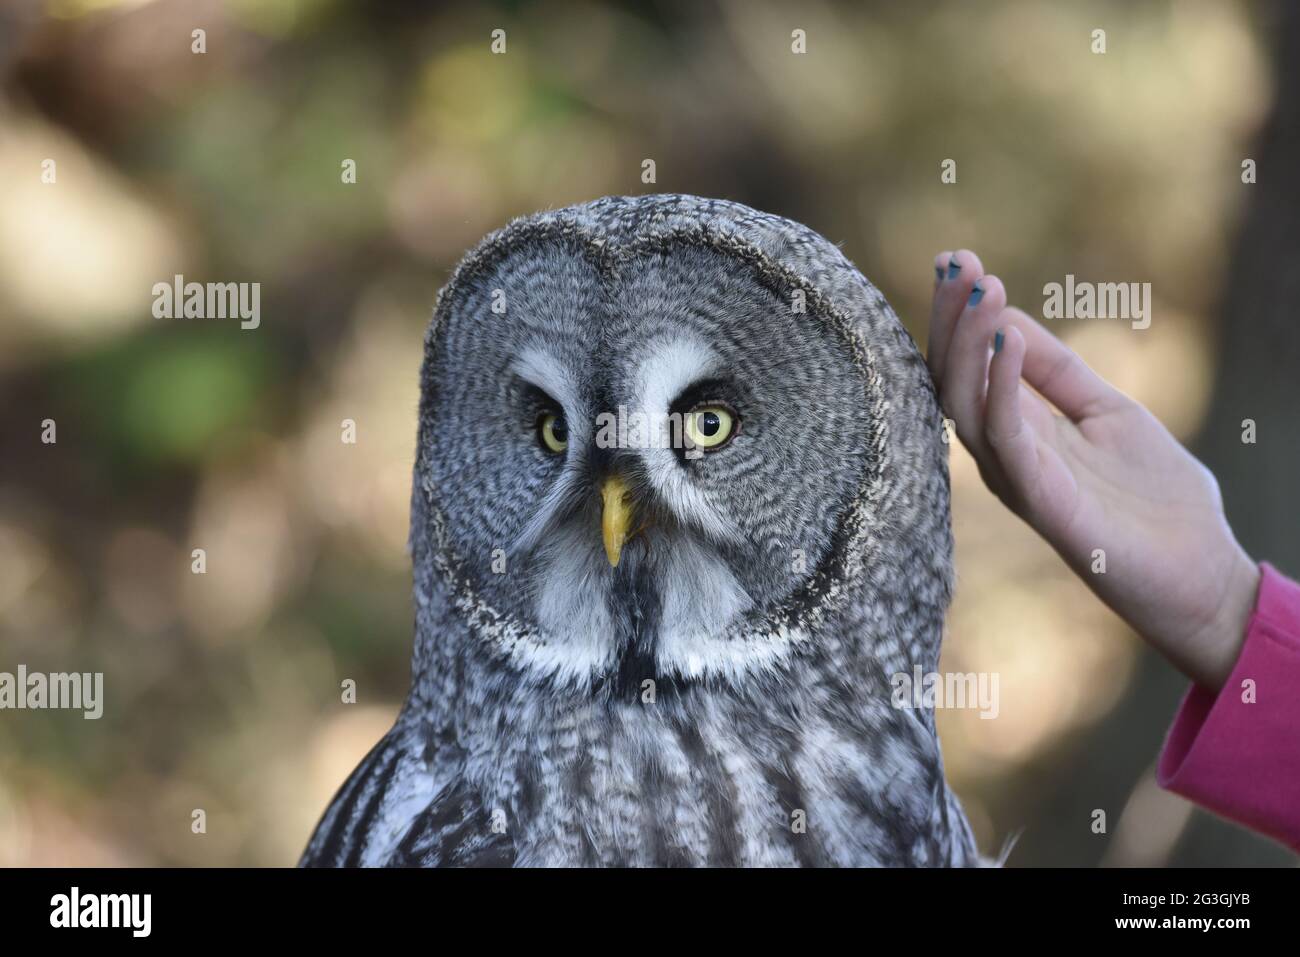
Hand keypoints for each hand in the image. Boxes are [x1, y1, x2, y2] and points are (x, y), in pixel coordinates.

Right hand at [927, 249, 1258, 689]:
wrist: (1198, 572)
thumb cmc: (1153, 498)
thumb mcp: (1107, 411)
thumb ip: (1057, 371)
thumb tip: (1006, 315)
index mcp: (1014, 434)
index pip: (968, 368)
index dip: (958, 315)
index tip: (957, 259)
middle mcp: (1002, 456)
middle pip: (951, 381)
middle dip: (950, 319)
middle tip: (954, 262)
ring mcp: (1016, 479)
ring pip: (965, 405)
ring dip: (969, 342)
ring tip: (982, 288)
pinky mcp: (1042, 500)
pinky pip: (1006, 436)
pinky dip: (1001, 386)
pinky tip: (1008, 337)